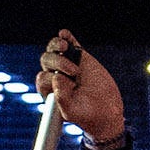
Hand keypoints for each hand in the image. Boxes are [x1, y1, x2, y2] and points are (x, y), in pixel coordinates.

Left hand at [41, 33, 125, 149]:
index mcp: (48, 90)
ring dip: (55, 45)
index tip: (69, 84)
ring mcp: (67, 65)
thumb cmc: (86, 116)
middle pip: (46, 60)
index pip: (42, 78)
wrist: (106, 111)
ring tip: (64, 47)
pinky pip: (70, 44)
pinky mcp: (80, 57)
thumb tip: (56, 78)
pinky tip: (64, 34)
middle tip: (74, 72)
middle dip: (57, 62)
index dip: (51, 77)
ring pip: (54, 50)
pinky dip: (66, 37)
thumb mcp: (72, 112)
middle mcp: (54, 76)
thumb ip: (62, 99)